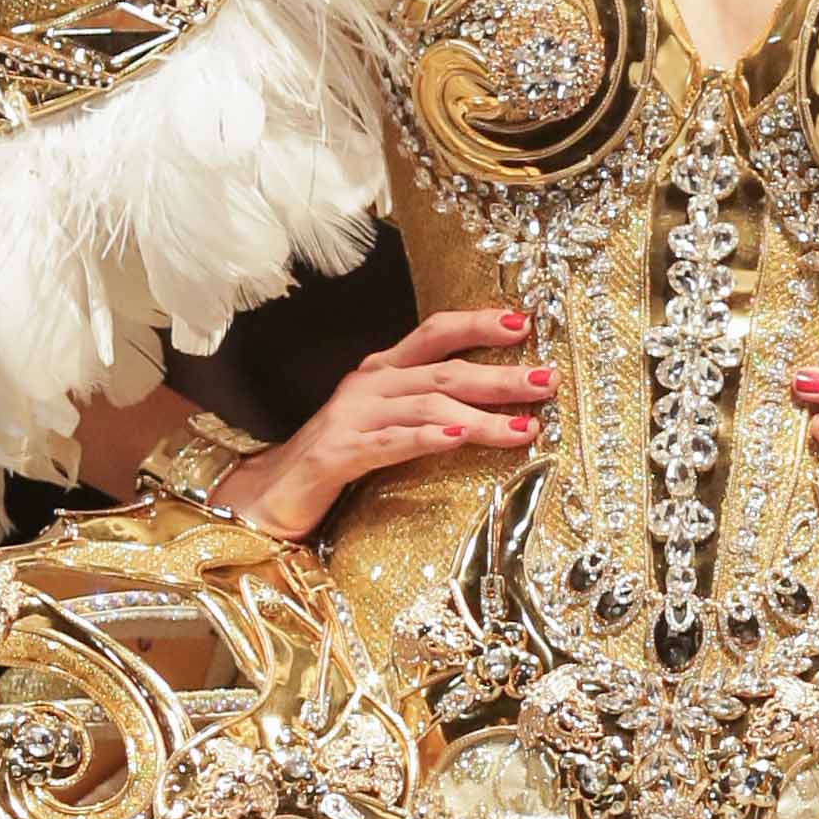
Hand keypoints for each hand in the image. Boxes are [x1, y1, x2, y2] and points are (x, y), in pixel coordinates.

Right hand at [203, 307, 557, 540]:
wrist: (270, 494)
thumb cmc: (339, 458)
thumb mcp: (388, 423)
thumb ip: (429, 407)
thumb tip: (492, 407)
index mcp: (382, 372)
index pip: (435, 333)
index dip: (478, 325)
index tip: (524, 323)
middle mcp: (368, 385)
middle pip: (444, 371)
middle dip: (500, 376)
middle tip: (548, 381)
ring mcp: (351, 417)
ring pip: (426, 408)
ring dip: (480, 417)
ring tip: (524, 427)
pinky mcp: (339, 455)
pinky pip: (389, 444)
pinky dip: (425, 439)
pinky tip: (456, 438)